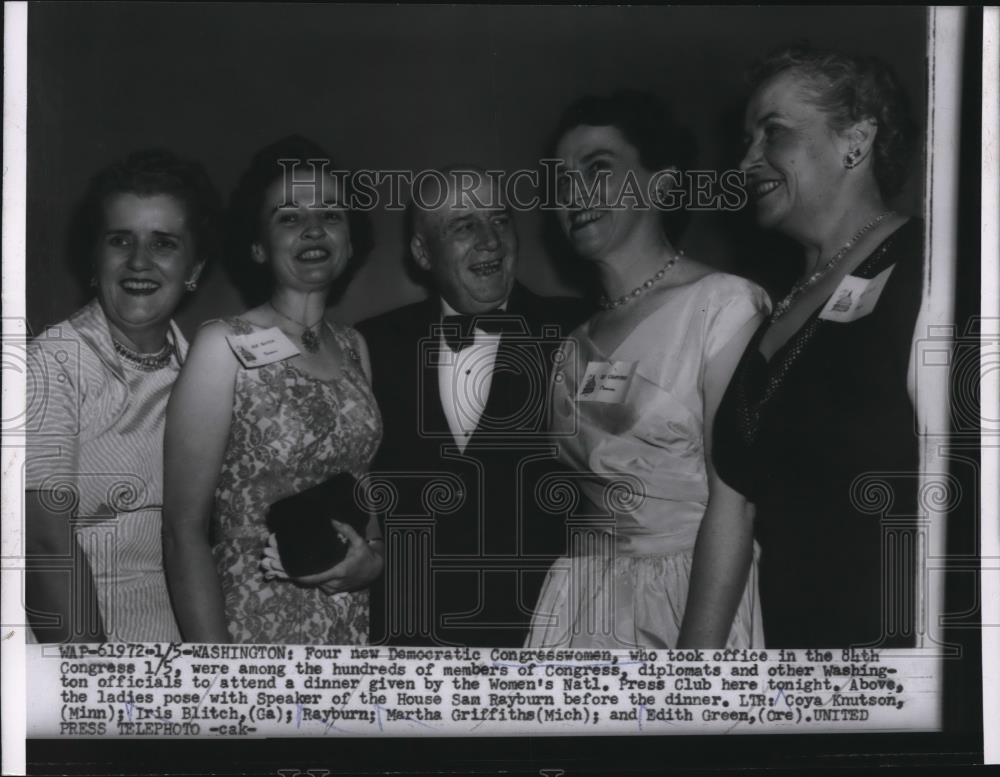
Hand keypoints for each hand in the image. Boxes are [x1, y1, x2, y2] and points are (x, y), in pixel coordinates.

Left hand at [260, 521, 383, 593]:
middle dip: (285, 572)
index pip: (313, 576)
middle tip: (267, 563)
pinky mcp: (329, 589)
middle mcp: (331, 583)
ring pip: (306, 582)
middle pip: (304, 579)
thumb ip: (345, 530)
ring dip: (289, 575)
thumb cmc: (365, 556)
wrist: (375, 572)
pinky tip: (282, 573)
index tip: (281, 568)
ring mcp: (330, 588)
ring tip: (270, 566)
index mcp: (338, 571)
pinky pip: (312, 583)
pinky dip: (298, 578)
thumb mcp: (358, 541)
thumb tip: (330, 519)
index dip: (296, 573)